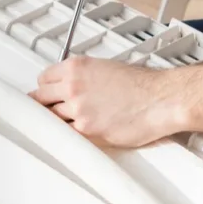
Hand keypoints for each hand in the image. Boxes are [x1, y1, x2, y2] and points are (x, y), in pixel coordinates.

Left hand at [30, 56, 183, 148]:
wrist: (161, 100)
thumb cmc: (144, 85)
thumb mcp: (108, 68)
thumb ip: (84, 77)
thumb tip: (73, 87)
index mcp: (77, 67)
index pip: (44, 79)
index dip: (47, 88)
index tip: (49, 94)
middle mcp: (73, 87)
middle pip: (40, 99)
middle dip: (46, 105)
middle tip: (53, 110)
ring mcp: (78, 111)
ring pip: (52, 119)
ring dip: (60, 121)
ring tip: (71, 122)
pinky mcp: (87, 131)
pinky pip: (68, 135)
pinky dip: (71, 135)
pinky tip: (77, 133)